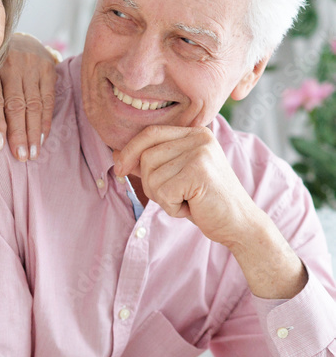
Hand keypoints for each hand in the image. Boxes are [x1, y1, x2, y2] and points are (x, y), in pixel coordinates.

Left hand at [0, 33, 56, 161]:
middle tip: (20, 156)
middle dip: (19, 134)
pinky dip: (45, 120)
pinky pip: (48, 99)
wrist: (16, 38)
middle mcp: (11, 65)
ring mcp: (31, 65)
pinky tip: (42, 138)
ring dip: (33, 132)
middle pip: (15, 105)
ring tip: (32, 153)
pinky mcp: (48, 67)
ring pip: (33, 104)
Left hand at [115, 125, 255, 248]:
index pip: (150, 133)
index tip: (119, 169)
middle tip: (175, 196)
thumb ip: (150, 163)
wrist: (239, 223)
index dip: (130, 151)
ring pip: (152, 176)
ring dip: (163, 198)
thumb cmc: (205, 201)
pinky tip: (192, 207)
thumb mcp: (175, 177)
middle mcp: (199, 137)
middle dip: (151, 183)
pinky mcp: (199, 171)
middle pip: (147, 156)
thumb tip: (117, 154)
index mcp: (194, 133)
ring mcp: (201, 152)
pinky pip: (163, 192)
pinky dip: (172, 207)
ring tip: (187, 200)